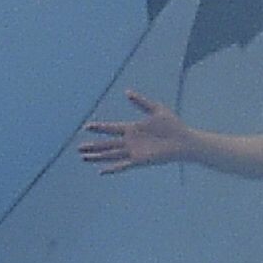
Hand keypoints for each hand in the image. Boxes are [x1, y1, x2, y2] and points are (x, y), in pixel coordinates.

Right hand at [77, 90, 198, 173]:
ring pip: (110, 155)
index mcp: (132, 128)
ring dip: (97, 157)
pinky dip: (111, 168)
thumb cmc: (173, 124)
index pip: (111, 128)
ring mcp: (134, 152)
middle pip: (107, 144)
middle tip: (78, 148)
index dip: (99, 128)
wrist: (183, 140)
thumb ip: (141, 101)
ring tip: (83, 158)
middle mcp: (130, 141)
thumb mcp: (156, 109)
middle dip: (93, 146)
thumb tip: (126, 91)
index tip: (87, 126)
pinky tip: (101, 171)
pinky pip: (122, 165)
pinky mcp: (139, 161)